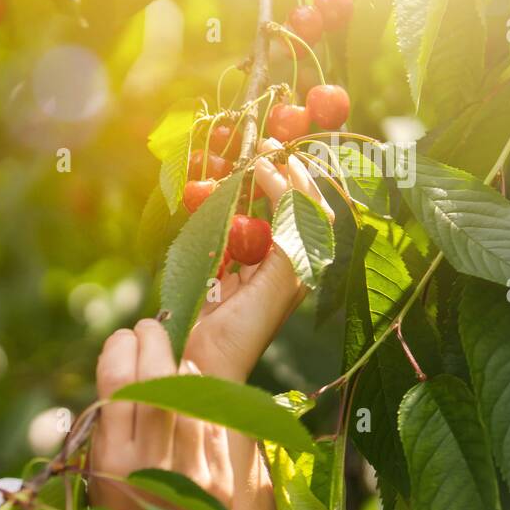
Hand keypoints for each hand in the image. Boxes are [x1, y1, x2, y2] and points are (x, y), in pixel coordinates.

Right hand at [88, 318, 242, 509]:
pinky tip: (194, 388)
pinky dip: (204, 396)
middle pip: (153, 377)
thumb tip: (126, 376)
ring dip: (179, 363)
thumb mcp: (98, 483)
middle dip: (151, 341)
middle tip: (148, 328)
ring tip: (170, 355)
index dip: (119, 348)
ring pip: (190, 394)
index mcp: (111, 463)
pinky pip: (216, 420)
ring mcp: (192, 472)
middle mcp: (150, 464)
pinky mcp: (223, 481)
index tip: (122, 339)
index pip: (116, 383)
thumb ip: (110, 433)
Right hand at [184, 139, 334, 382]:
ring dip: (249, 186)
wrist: (203, 366)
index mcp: (298, 266)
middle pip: (286, 207)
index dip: (294, 179)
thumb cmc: (242, 333)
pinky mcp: (223, 273)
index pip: (306, 210)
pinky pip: (227, 231)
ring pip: (256, 214)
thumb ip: (289, 247)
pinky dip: (223, 208)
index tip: (270, 156)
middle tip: (260, 143)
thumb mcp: (275, 289)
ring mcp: (250, 267)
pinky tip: (212, 193)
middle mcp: (279, 263)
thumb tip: (294, 201)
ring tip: (240, 158)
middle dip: (277, 173)